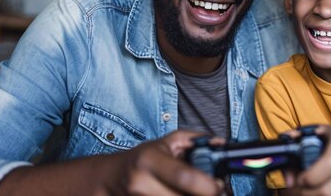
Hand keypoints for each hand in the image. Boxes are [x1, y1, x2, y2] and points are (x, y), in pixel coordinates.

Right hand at [0, 130, 224, 195]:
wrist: (109, 180)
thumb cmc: (142, 158)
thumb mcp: (166, 142)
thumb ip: (196, 140)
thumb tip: (222, 144)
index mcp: (149, 160)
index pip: (185, 177)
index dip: (208, 186)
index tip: (219, 186)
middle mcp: (141, 184)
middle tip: (215, 192)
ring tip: (199, 192)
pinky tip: (180, 195)